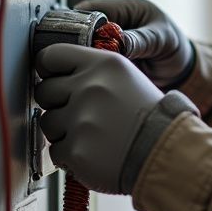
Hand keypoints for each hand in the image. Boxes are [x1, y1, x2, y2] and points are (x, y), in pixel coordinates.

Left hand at [34, 43, 165, 193]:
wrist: (167, 153)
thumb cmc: (152, 118)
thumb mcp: (128, 78)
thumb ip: (94, 72)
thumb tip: (57, 75)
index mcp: (104, 63)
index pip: (51, 55)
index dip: (47, 68)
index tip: (51, 77)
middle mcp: (90, 87)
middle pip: (44, 90)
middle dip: (56, 103)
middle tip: (80, 112)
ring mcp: (80, 119)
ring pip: (48, 122)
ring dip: (63, 130)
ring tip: (93, 135)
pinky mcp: (76, 150)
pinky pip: (56, 150)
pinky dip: (70, 155)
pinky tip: (95, 152)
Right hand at [74, 0, 194, 89]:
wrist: (182, 69)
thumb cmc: (175, 45)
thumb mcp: (160, 38)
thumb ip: (138, 40)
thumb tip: (118, 41)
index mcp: (124, 8)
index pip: (91, 8)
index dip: (79, 21)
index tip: (77, 37)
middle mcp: (112, 25)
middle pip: (82, 30)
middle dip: (80, 43)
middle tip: (85, 56)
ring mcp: (108, 44)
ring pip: (85, 49)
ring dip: (86, 58)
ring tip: (94, 68)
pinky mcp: (108, 62)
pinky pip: (93, 65)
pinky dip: (93, 70)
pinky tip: (97, 76)